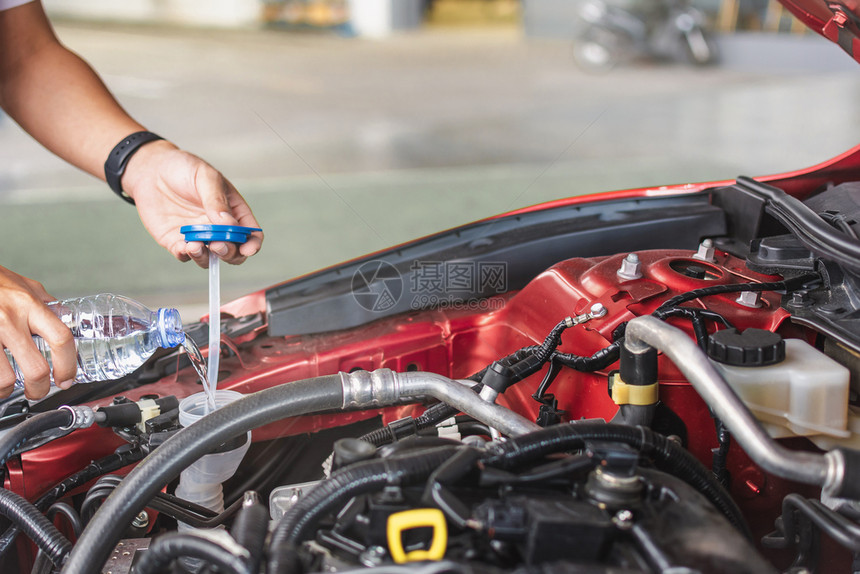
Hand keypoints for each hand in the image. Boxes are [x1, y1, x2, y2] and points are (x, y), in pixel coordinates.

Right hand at [0, 267, 76, 398]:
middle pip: (36, 368)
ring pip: (5, 380)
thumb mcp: (25, 286)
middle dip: (40, 389)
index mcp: (29, 305)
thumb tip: (66, 318)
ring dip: (8, 391)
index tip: (67, 378)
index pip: (61, 338)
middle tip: (38, 391)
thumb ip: (46, 305)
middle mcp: (9, 318)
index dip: (68, 364)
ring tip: (8, 388)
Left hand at [122, 140, 262, 267]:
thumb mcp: (205, 177)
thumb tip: (229, 225)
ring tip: (196, 246)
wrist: (150, 169)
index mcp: (233, 211)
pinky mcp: (177, 241)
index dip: (252, 244)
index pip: (251, 233)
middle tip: (218, 245)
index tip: (247, 249)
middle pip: (234, 251)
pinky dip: (187, 255)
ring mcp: (198, 236)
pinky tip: (183, 246)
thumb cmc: (183, 168)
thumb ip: (217, 201)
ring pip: (210, 258)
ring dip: (207, 258)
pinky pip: (185, 255)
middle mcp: (218, 227)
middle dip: (229, 253)